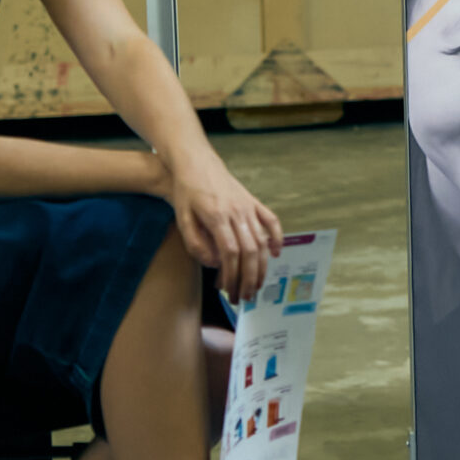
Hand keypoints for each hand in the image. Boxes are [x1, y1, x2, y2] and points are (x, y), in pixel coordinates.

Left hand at [164, 154, 283, 303]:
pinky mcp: (254, 202)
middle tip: (245, 296)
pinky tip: (275, 254)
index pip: (230, 253)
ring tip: (257, 285)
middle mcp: (237, 212)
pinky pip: (271, 221)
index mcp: (217, 216)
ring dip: (262, 266)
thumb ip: (196, 243)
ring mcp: (248, 206)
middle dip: (249, 278)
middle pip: (250, 251)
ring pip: (262, 241)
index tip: (229, 290)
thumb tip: (214, 263)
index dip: (232, 275)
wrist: (196, 162)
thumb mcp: (182, 218)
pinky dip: (277, 238)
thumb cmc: (186, 191)